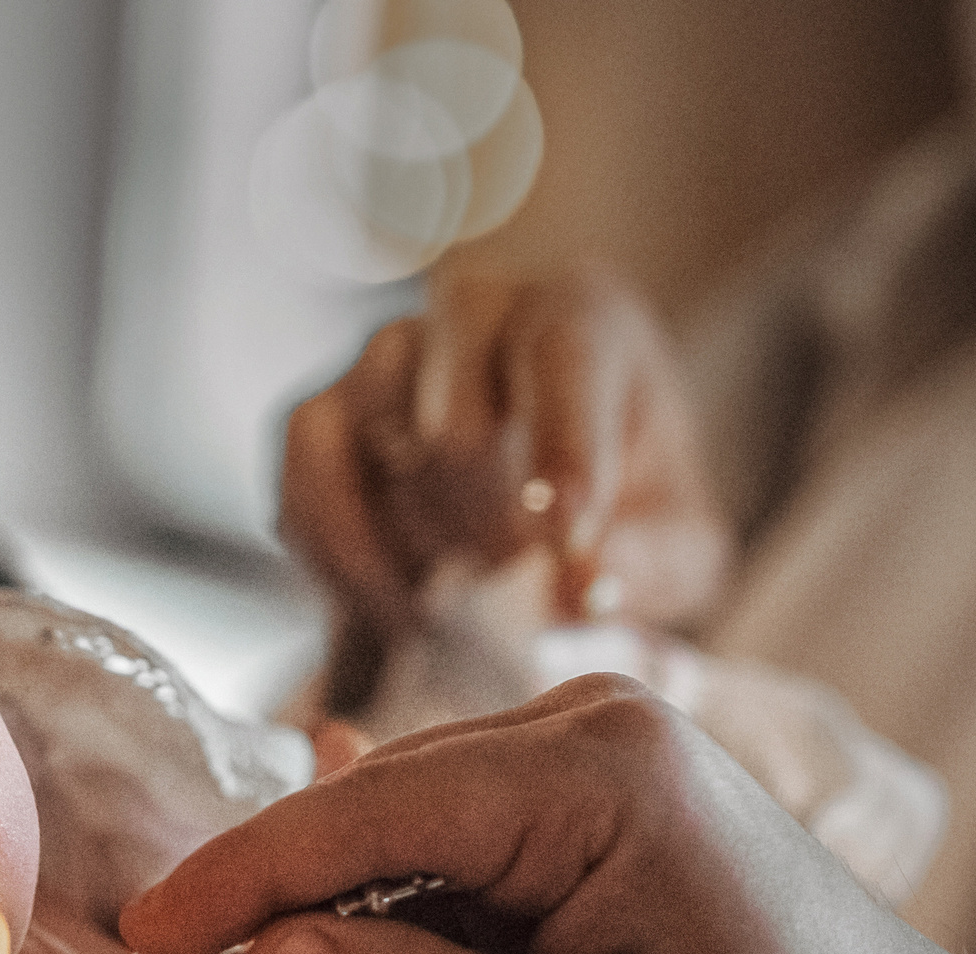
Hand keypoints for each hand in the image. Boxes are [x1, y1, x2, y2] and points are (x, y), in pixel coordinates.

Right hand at [113, 677, 975, 953]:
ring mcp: (563, 786)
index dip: (237, 880)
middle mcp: (575, 744)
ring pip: (372, 868)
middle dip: (242, 941)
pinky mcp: (555, 841)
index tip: (136, 942)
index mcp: (601, 773)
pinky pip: (420, 893)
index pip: (369, 813)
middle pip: (354, 836)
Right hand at [282, 266, 728, 701]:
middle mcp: (467, 316)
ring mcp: (379, 361)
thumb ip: (649, 562)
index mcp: (576, 316)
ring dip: (399, 548)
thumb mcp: (674, 536)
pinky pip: (302, 485)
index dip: (564, 455)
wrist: (539, 484)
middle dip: (480, 530)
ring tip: (438, 615)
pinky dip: (335, 559)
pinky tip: (384, 608)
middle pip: (452, 420)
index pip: (564, 363)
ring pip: (362, 444)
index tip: (568, 547)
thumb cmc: (620, 495)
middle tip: (506, 589)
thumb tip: (580, 590)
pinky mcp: (315, 418)